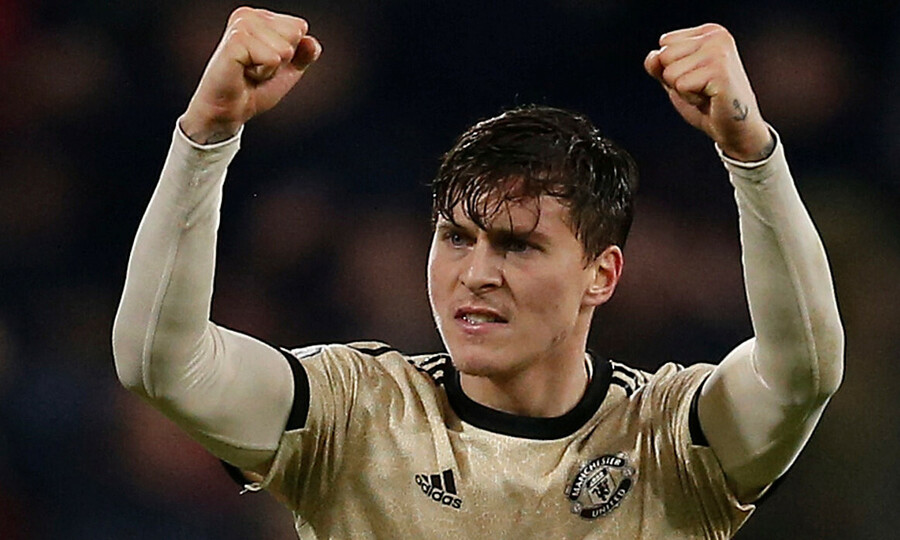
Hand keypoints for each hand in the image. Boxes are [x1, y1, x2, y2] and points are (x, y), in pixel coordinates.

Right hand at [180, 7, 321, 143]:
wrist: (230, 110)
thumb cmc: (254, 88)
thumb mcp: (288, 70)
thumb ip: (304, 54)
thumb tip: (312, 42)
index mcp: (260, 17)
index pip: (300, 27)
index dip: (290, 53)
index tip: (266, 62)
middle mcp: (248, 15)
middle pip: (295, 34)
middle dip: (283, 60)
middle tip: (257, 68)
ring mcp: (241, 26)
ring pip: (285, 48)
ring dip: (272, 68)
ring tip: (250, 71)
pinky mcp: (236, 40)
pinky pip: (273, 58)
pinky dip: (263, 73)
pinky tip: (244, 73)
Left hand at [644, 23, 772, 160]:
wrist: (735, 128)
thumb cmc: (708, 104)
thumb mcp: (676, 81)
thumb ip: (659, 66)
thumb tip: (653, 57)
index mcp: (709, 32)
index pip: (665, 43)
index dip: (673, 68)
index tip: (696, 78)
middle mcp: (717, 37)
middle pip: (665, 56)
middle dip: (676, 80)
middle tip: (701, 88)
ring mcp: (720, 52)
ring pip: (671, 72)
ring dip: (684, 90)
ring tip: (706, 93)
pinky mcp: (719, 71)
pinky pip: (681, 85)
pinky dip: (691, 99)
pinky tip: (710, 99)